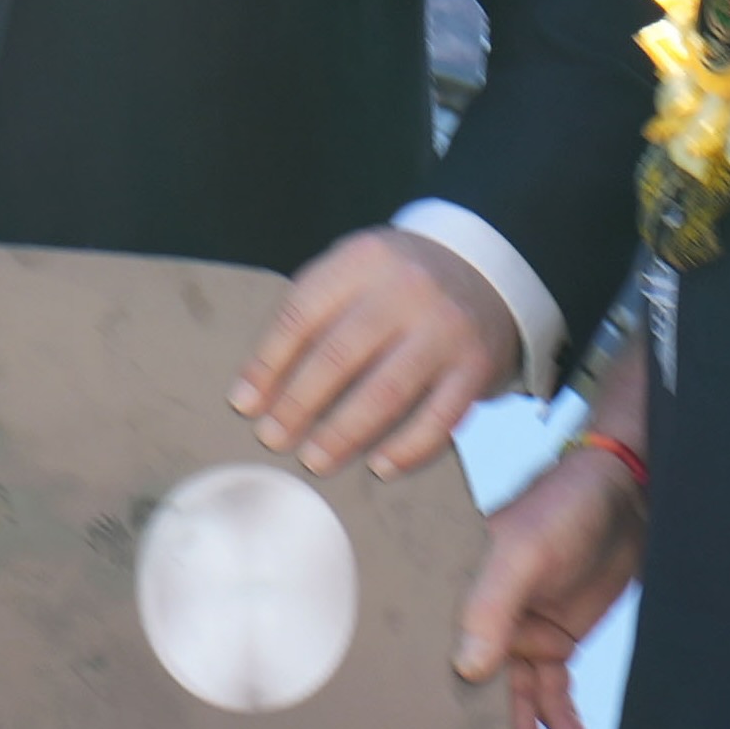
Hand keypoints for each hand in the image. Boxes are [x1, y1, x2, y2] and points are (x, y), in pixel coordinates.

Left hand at [232, 224, 521, 475]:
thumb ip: (308, 318)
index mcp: (363, 260)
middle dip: (298, 404)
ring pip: (386, 391)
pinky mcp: (477, 366)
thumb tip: (253, 393)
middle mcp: (407, 289)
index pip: (301, 315)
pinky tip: (379, 468)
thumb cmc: (395, 285)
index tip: (244, 406)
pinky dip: (408, 449)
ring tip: (315, 460)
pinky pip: (439, 418)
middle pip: (339, 355)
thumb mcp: (352, 276)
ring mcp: (445, 328)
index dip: (267, 365)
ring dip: (344, 433)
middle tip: (273, 439)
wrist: (485, 271)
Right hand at [451, 439, 645, 728]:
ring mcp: (521, 632)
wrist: (628, 492)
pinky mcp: (556, 640)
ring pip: (520, 698)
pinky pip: (553, 690)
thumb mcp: (522, 554)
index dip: (449, 703)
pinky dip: (561, 719)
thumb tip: (467, 668)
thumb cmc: (565, 507)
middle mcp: (485, 620)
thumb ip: (490, 608)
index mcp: (460, 596)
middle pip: (485, 689)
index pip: (446, 658)